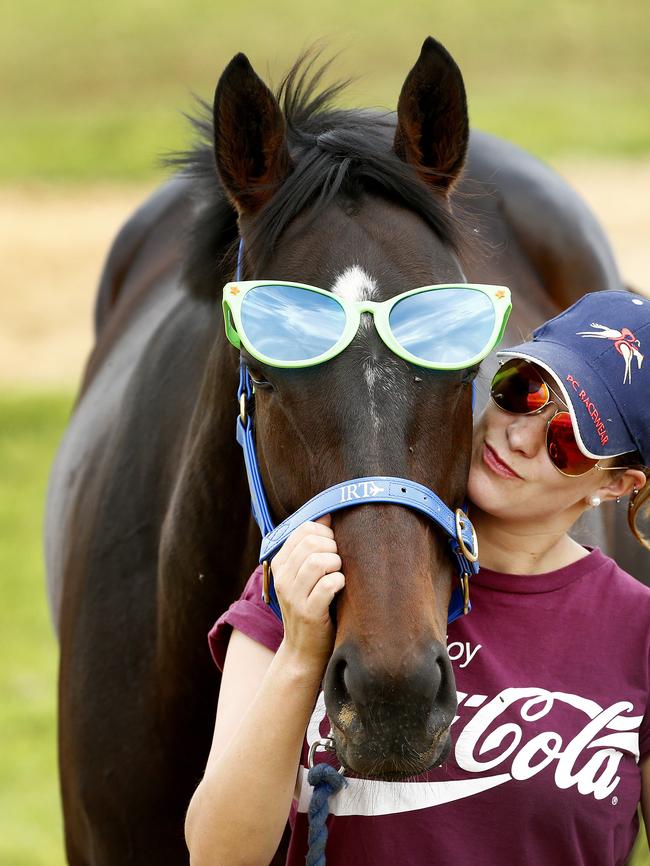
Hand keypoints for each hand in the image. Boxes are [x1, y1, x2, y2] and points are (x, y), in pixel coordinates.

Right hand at [271, 514, 344, 667]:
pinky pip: (329, 585)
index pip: (303, 530)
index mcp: (280, 563)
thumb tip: (328, 515)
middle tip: (339, 563)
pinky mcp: (308, 613)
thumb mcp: (305, 575)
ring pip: (320, 561)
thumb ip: (312, 547)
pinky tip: (341, 588)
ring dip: (338, 564)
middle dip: (333, 548)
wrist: (303, 651)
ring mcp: (293, 596)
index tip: (333, 547)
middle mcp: (282, 577)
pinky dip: (340, 582)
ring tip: (339, 575)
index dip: (325, 533)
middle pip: (312, 543)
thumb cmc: (312, 605)